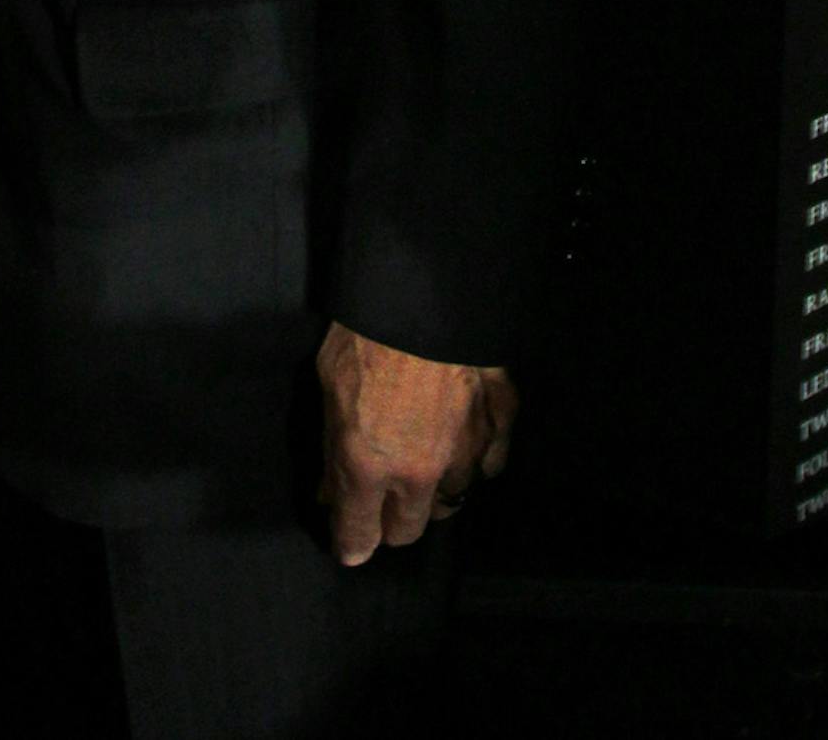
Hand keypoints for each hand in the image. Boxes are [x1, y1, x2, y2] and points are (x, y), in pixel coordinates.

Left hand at [316, 321, 516, 565]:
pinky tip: (469, 445)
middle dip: (393, 518)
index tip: (350, 539)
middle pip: (410, 529)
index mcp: (368, 466)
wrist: (424, 285)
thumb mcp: (328, 388)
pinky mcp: (500, 418)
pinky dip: (481, 461)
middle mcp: (420, 470)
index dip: (351, 541)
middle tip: (384, 493)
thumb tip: (332, 487)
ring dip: (437, 490)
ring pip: (454, 499)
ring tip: (426, 463)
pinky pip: (494, 463)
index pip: (359, 537)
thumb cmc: (365, 331)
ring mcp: (466, 447)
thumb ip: (333, 449)